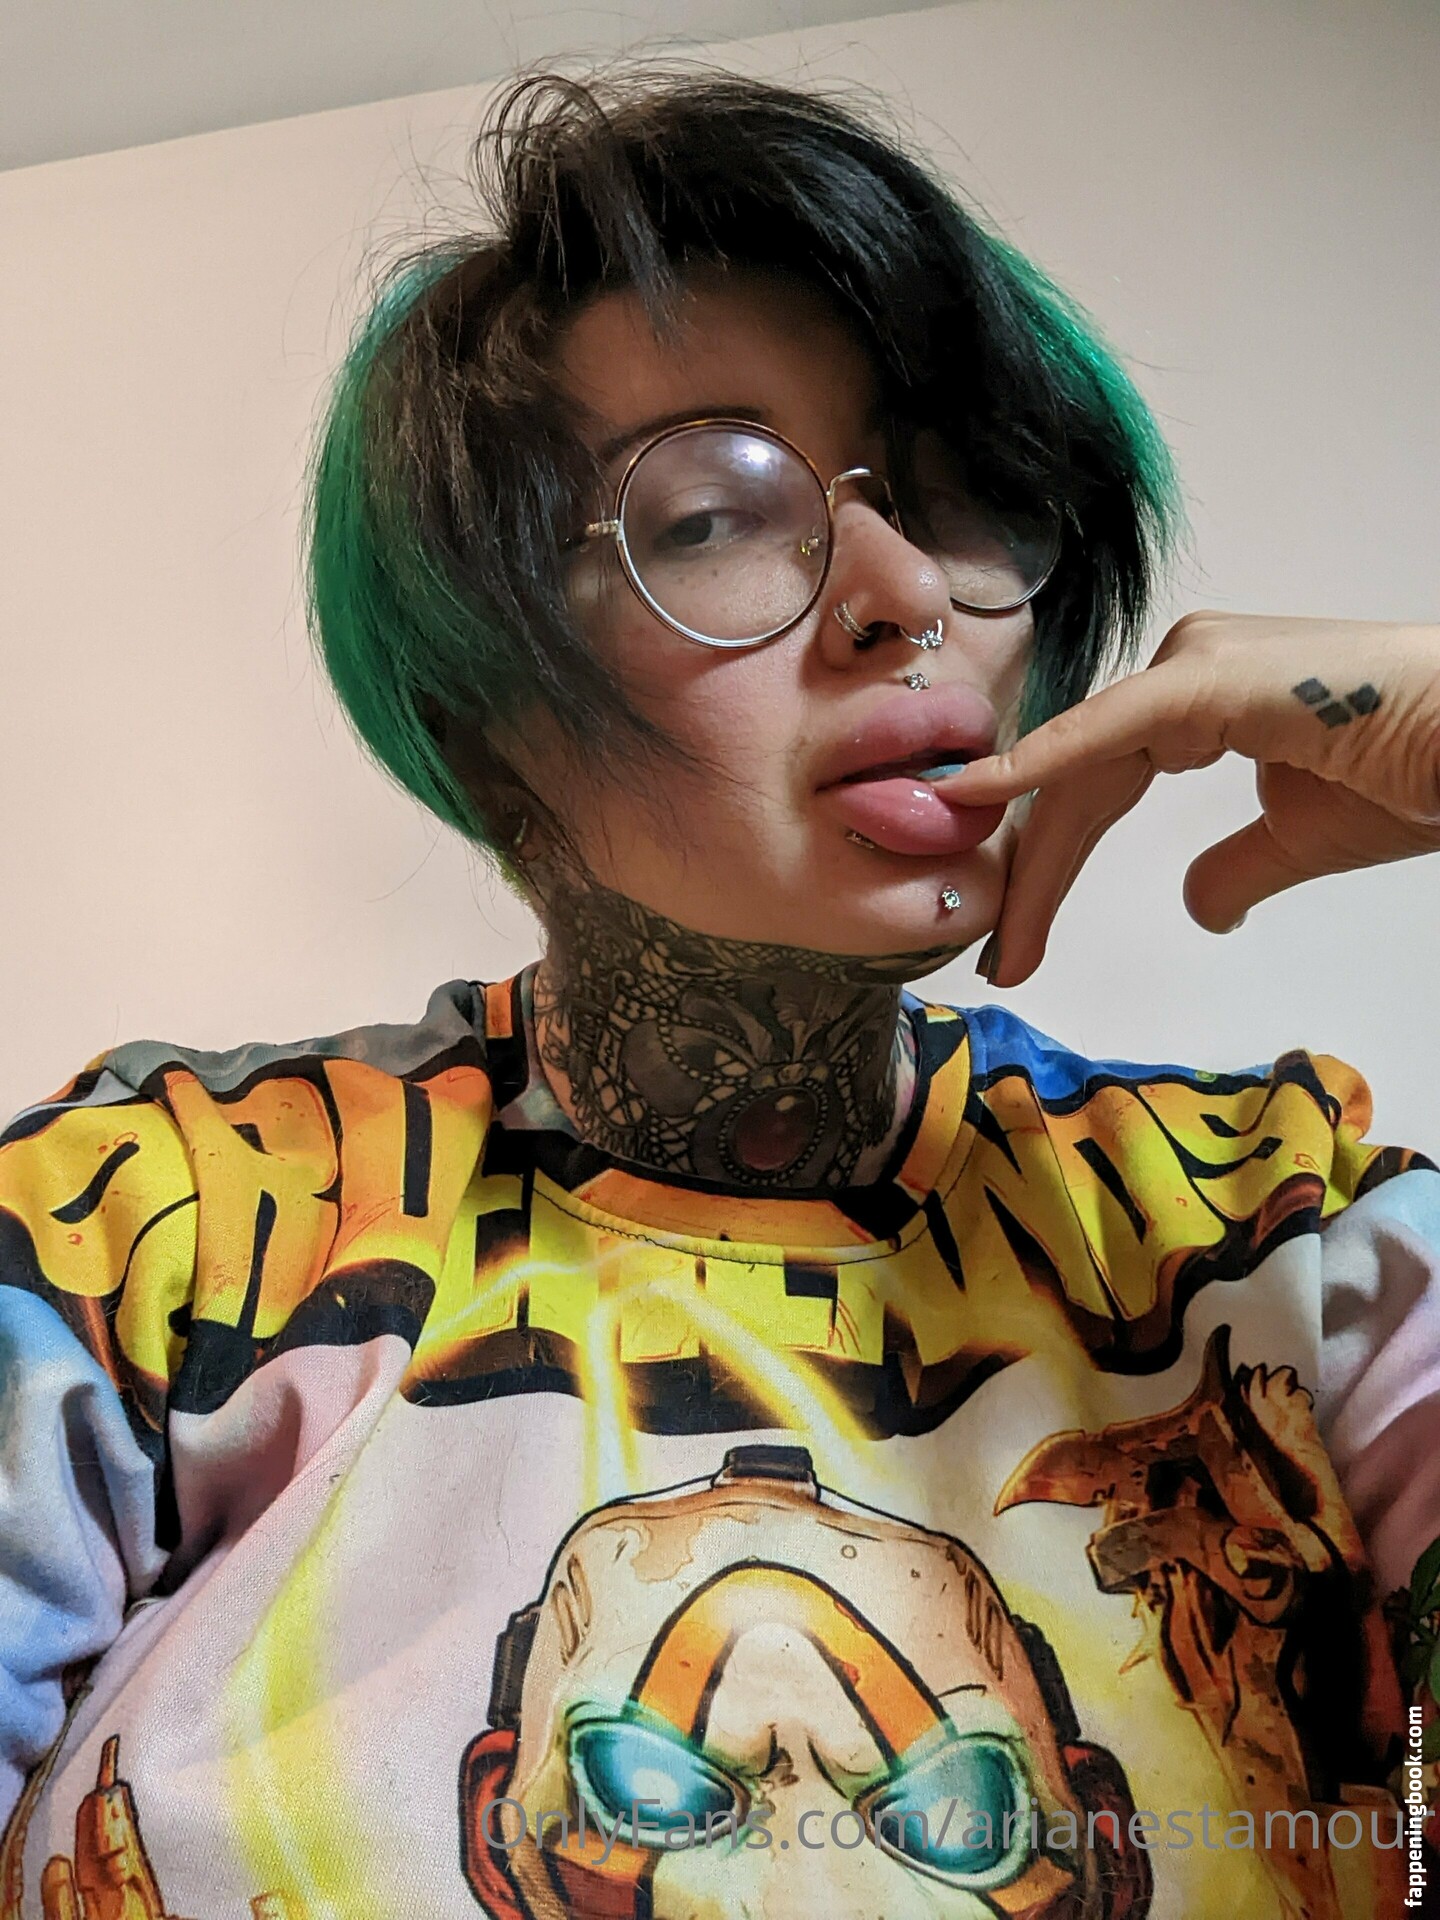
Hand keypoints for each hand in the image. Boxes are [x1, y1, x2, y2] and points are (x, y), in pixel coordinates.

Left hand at [939, 612, 1439, 986]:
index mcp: (1197, 697)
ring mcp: (1192, 664)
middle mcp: (1183, 666)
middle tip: (1005, 962)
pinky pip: (1106, 729)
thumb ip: (1233, 867)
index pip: (1095, 786)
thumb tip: (1200, 908)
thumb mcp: (1297, 838)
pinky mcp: (1206, 678)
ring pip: (1084, 769)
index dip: (1053, 865)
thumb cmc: (1413, 776)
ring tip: (1011, 940)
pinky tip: (981, 792)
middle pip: (1078, 781)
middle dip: (1038, 876)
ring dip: (1042, 857)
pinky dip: (1041, 760)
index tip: (1019, 944)